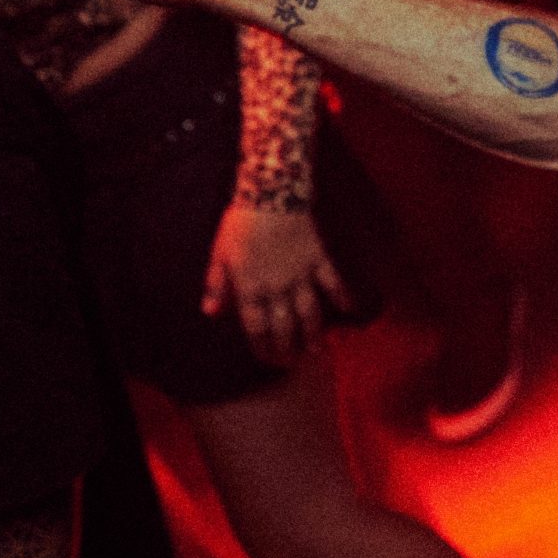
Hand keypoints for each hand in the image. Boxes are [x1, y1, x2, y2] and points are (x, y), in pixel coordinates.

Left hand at [204, 203, 352, 365]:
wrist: (271, 193)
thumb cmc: (240, 224)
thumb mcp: (219, 254)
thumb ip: (216, 285)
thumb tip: (210, 313)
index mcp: (251, 287)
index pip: (257, 328)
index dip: (262, 348)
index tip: (267, 360)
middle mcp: (278, 286)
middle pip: (284, 325)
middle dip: (287, 348)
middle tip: (291, 363)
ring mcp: (300, 273)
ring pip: (309, 311)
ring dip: (313, 333)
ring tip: (317, 351)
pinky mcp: (318, 257)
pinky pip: (332, 281)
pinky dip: (341, 296)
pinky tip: (348, 311)